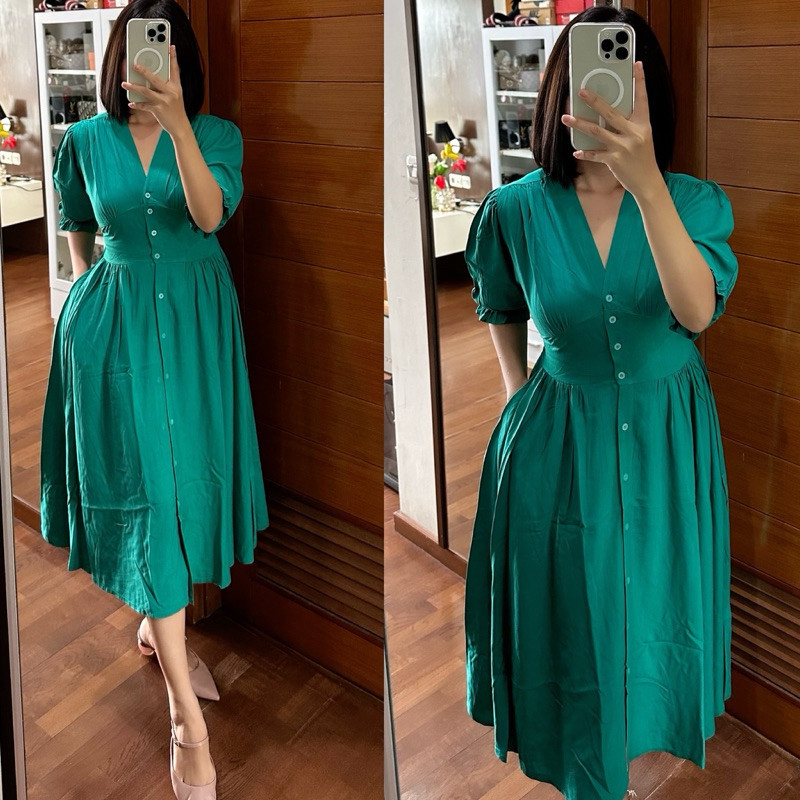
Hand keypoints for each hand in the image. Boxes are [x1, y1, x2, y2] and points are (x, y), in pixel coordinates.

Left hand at [121, 44, 188, 137]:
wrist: (181, 127)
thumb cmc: (176, 110)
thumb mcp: (176, 96)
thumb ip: (166, 86)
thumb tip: (152, 76)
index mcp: (176, 87)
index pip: (175, 70)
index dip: (173, 57)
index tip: (170, 46)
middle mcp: (171, 93)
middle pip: (155, 79)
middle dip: (144, 71)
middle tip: (134, 65)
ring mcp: (164, 101)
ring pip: (146, 92)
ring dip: (133, 87)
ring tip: (124, 83)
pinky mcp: (158, 110)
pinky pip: (145, 105)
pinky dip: (137, 104)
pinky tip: (131, 102)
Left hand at [560, 61, 661, 199]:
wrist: (648, 182)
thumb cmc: (643, 157)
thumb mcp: (642, 137)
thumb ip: (629, 124)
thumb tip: (610, 111)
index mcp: (643, 125)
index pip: (642, 98)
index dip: (640, 81)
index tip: (636, 64)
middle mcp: (634, 134)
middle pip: (611, 113)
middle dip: (594, 101)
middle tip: (581, 91)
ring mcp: (623, 147)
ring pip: (597, 132)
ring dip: (579, 124)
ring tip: (566, 118)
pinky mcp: (614, 161)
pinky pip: (595, 154)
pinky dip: (585, 153)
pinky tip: (576, 151)